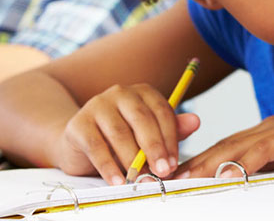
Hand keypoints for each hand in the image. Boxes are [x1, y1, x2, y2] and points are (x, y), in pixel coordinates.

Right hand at [51, 83, 200, 184]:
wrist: (79, 142)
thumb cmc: (122, 138)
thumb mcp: (148, 133)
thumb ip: (172, 129)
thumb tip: (196, 122)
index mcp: (143, 92)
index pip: (162, 111)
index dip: (170, 138)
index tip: (174, 162)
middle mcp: (120, 93)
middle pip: (142, 120)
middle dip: (155, 148)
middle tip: (163, 171)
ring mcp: (97, 106)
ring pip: (119, 134)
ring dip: (132, 160)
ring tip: (141, 179)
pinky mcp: (78, 124)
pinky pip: (96, 147)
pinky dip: (109, 167)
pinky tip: (119, 182)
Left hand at [175, 110, 273, 187]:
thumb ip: (273, 170)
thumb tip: (247, 186)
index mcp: (267, 133)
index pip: (225, 148)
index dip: (198, 162)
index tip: (173, 178)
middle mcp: (269, 127)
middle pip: (222, 146)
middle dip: (193, 162)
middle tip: (165, 179)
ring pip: (236, 147)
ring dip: (208, 163)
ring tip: (183, 179)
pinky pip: (263, 150)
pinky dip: (242, 162)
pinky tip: (226, 173)